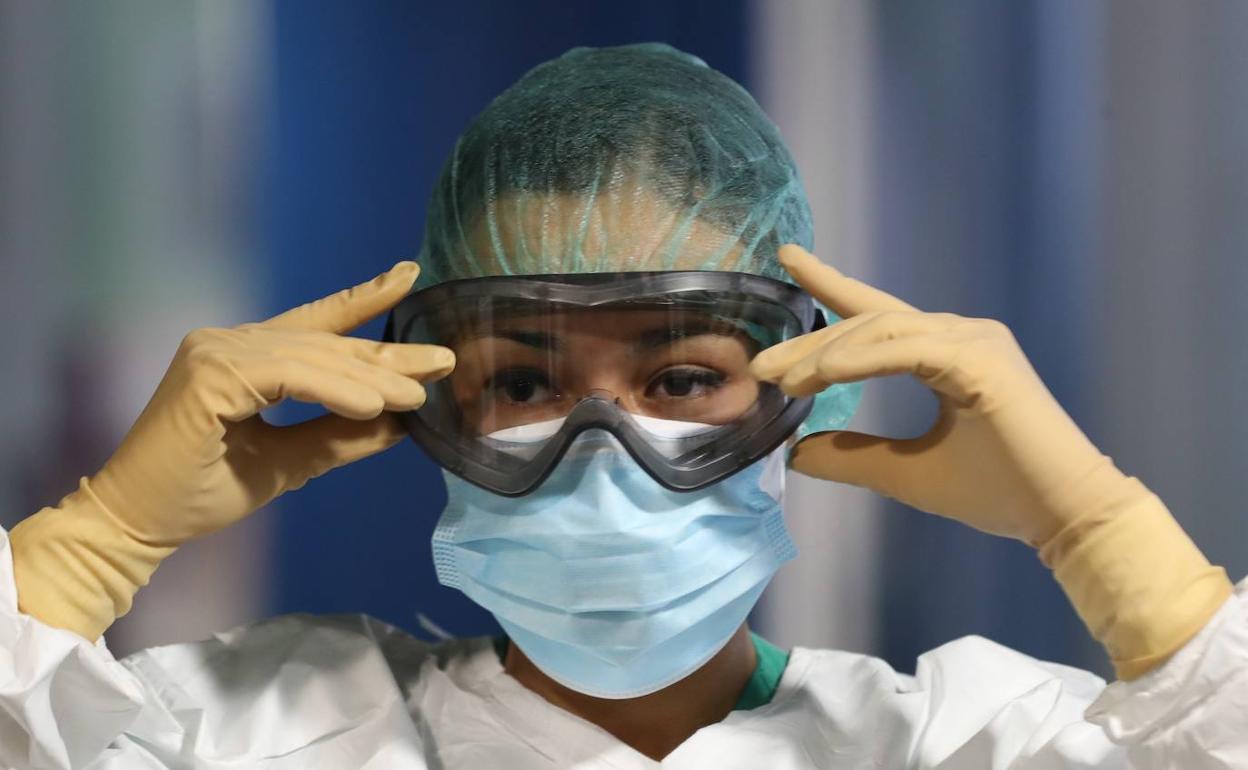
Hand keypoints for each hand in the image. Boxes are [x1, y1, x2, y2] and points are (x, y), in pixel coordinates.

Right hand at [90, 261, 453, 545]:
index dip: (364, 299)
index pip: (317, 323)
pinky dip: (335, 389)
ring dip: (370, 378)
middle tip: (444, 361)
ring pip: (314, 358)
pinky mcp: (209, 374)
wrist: (139, 524)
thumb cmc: (201, 494)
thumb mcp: (290, 462)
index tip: (410, 276)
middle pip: (326, 342)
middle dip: (387, 353)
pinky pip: (290, 375)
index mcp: (245, 356)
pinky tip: (373, 404)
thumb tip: (400, 420)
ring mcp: (215, 351)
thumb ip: (341, 436)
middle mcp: (229, 342)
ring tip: (417, 394)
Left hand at [750, 246, 1231, 678]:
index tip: (786, 259)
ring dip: (827, 354)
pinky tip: (824, 375)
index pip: (874, 317)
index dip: (830, 285)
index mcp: (945, 353)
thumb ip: (852, 457)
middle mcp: (960, 335)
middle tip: (761, 365)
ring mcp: (974, 341)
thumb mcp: (904, 473)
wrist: (1063, 516)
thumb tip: (796, 452)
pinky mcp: (983, 361)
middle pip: (867, 323)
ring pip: (882, 331)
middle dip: (810, 342)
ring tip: (783, 379)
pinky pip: (908, 349)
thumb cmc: (996, 491)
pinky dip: (862, 360)